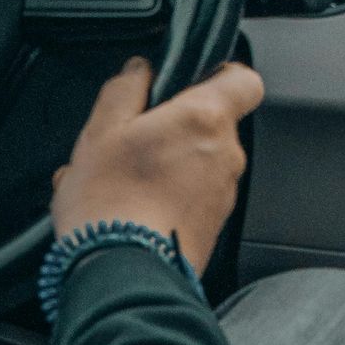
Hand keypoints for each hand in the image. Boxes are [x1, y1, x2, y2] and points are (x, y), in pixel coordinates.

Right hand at [51, 56, 264, 274]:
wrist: (122, 273)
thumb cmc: (111, 203)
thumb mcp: (100, 131)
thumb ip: (125, 88)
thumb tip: (140, 70)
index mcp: (206, 118)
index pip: (244, 79)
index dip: (219, 74)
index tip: (189, 81)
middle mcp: (226, 153)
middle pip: (212, 123)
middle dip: (176, 126)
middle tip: (135, 138)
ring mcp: (223, 192)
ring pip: (199, 161)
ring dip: (167, 163)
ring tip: (123, 179)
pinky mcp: (213, 224)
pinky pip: (193, 195)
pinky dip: (167, 194)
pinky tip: (129, 206)